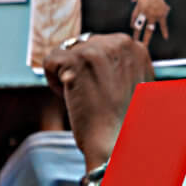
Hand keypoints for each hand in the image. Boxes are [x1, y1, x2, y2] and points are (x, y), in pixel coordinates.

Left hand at [43, 33, 153, 171]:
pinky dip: (54, 82)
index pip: (100, 45)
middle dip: (81, 69)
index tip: (103, 89)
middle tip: (93, 95)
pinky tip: (72, 97)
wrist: (117, 142)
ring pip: (65, 53)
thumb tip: (99, 59)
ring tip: (84, 97)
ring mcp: (97, 49)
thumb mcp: (133, 84)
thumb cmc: (125, 121)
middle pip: (82, 46)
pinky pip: (50, 62)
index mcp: (135, 48)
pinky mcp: (75, 59)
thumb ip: (120, 65)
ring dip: (68, 75)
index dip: (96, 69)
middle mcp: (119, 43)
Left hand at [129, 0, 170, 47]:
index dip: (133, 23)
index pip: (134, 17)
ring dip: (146, 38)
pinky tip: (165, 37)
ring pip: (149, 29)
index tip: (132, 28)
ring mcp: (153, 15)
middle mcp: (145, 13)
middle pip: (139, 26)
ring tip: (144, 46)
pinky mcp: (162, 15)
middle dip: (136, 34)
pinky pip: (163, 25)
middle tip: (134, 42)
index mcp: (139, 5)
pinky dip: (165, 31)